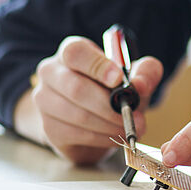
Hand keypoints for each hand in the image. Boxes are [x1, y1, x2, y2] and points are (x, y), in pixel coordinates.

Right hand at [24, 35, 163, 163]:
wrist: (94, 118)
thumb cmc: (112, 89)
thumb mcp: (134, 75)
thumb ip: (145, 72)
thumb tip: (140, 85)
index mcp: (71, 52)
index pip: (76, 53)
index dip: (97, 66)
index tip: (119, 79)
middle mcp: (51, 72)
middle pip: (75, 87)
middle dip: (109, 105)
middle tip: (133, 115)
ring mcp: (45, 100)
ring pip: (77, 114)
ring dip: (109, 125)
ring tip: (129, 128)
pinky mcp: (49, 127)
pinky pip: (76, 134)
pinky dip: (101, 138)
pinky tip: (115, 136)